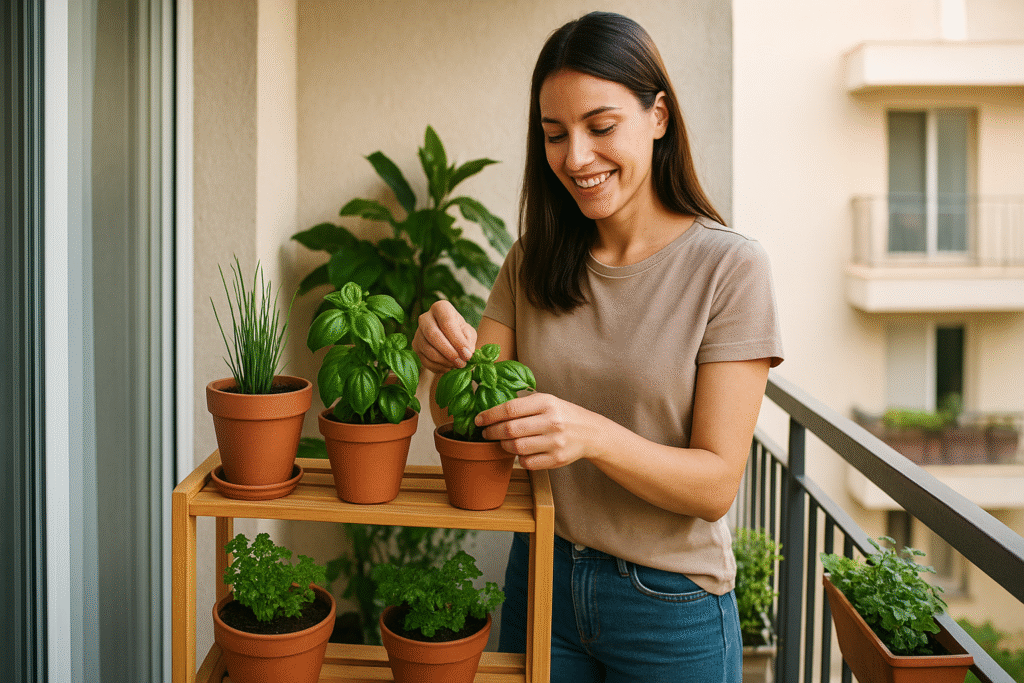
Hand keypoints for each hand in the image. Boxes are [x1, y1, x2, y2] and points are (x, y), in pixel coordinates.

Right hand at [412, 301, 476, 373]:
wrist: (449, 338)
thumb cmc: (460, 333)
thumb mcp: (468, 333)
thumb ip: (468, 341)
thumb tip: (466, 353)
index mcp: (441, 308)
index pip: (447, 322)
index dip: (457, 340)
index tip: (467, 355)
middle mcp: (425, 318)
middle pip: (433, 335)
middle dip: (449, 352)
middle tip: (461, 363)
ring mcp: (417, 332)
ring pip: (427, 349)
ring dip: (444, 361)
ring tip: (457, 365)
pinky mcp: (415, 346)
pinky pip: (424, 360)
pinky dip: (438, 367)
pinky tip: (448, 367)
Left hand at [476, 393, 602, 469]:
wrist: (590, 432)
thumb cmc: (562, 414)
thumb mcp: (546, 401)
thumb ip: (523, 405)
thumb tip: (491, 411)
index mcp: (547, 403)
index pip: (510, 408)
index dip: (490, 415)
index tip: (479, 420)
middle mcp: (552, 422)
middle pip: (510, 429)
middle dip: (492, 432)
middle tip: (486, 433)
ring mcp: (555, 442)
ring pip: (516, 447)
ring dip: (503, 445)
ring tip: (502, 441)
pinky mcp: (557, 459)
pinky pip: (527, 462)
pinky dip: (519, 458)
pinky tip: (520, 452)